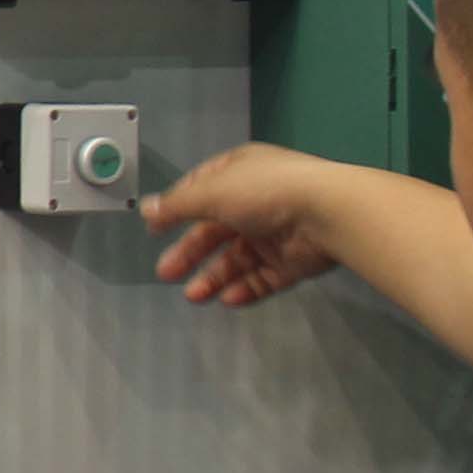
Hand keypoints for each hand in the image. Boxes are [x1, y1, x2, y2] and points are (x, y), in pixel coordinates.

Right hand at [142, 143, 347, 309]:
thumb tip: (146, 208)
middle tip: (166, 273)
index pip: (201, 190)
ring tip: (195, 296)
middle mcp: (256, 201)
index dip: (177, 210)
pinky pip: (262, 278)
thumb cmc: (263, 193)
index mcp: (239, 173)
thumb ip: (177, 205)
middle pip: (215, 231)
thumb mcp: (212, 193)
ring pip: (237, 259)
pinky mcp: (291, 262)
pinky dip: (244, 289)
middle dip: (190, 253)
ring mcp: (275, 233)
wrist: (326, 214)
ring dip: (214, 277)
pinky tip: (228, 299)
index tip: (155, 230)